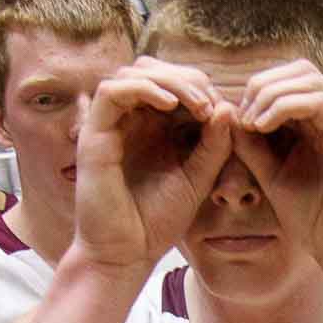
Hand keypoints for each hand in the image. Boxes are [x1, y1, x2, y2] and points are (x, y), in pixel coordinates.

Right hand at [76, 56, 231, 269]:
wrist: (126, 253)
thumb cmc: (157, 221)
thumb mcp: (197, 179)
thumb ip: (214, 146)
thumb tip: (229, 107)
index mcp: (154, 127)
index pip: (175, 83)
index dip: (202, 88)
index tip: (226, 112)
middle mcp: (131, 119)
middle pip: (155, 69)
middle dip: (188, 79)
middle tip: (211, 104)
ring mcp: (111, 124)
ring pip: (134, 72)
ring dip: (170, 81)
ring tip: (197, 105)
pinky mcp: (93, 133)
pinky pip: (111, 91)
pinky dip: (142, 89)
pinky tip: (170, 106)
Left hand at [231, 59, 322, 271]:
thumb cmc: (313, 221)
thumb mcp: (272, 175)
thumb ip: (253, 145)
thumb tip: (227, 114)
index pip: (295, 80)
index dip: (262, 87)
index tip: (238, 118)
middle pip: (303, 69)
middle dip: (264, 84)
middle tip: (242, 115)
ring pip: (309, 80)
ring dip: (271, 94)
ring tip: (250, 123)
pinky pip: (317, 103)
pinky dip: (284, 107)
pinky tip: (261, 127)